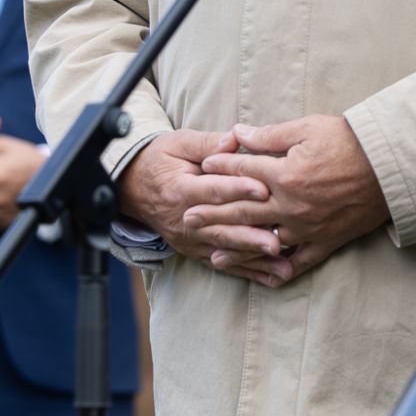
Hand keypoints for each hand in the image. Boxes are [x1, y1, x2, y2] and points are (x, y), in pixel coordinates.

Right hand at [115, 128, 267, 262]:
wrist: (132, 187)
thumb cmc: (160, 160)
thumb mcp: (178, 144)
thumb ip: (208, 143)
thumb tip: (235, 139)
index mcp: (179, 190)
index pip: (212, 190)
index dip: (238, 189)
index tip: (264, 190)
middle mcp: (183, 219)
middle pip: (220, 228)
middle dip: (250, 236)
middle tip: (278, 240)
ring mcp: (189, 240)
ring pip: (225, 250)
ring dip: (255, 259)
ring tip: (282, 266)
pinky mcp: (195, 251)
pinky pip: (224, 264)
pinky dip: (249, 272)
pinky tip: (272, 277)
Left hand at [189, 116, 389, 287]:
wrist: (390, 167)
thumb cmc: (349, 142)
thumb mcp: (306, 129)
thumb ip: (269, 136)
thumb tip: (237, 133)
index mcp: (284, 175)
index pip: (242, 172)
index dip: (219, 168)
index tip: (202, 169)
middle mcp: (290, 206)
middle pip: (243, 212)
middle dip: (213, 215)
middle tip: (188, 219)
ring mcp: (307, 228)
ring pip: (263, 242)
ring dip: (237, 249)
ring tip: (213, 256)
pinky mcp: (325, 242)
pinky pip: (298, 262)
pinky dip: (280, 270)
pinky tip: (264, 278)